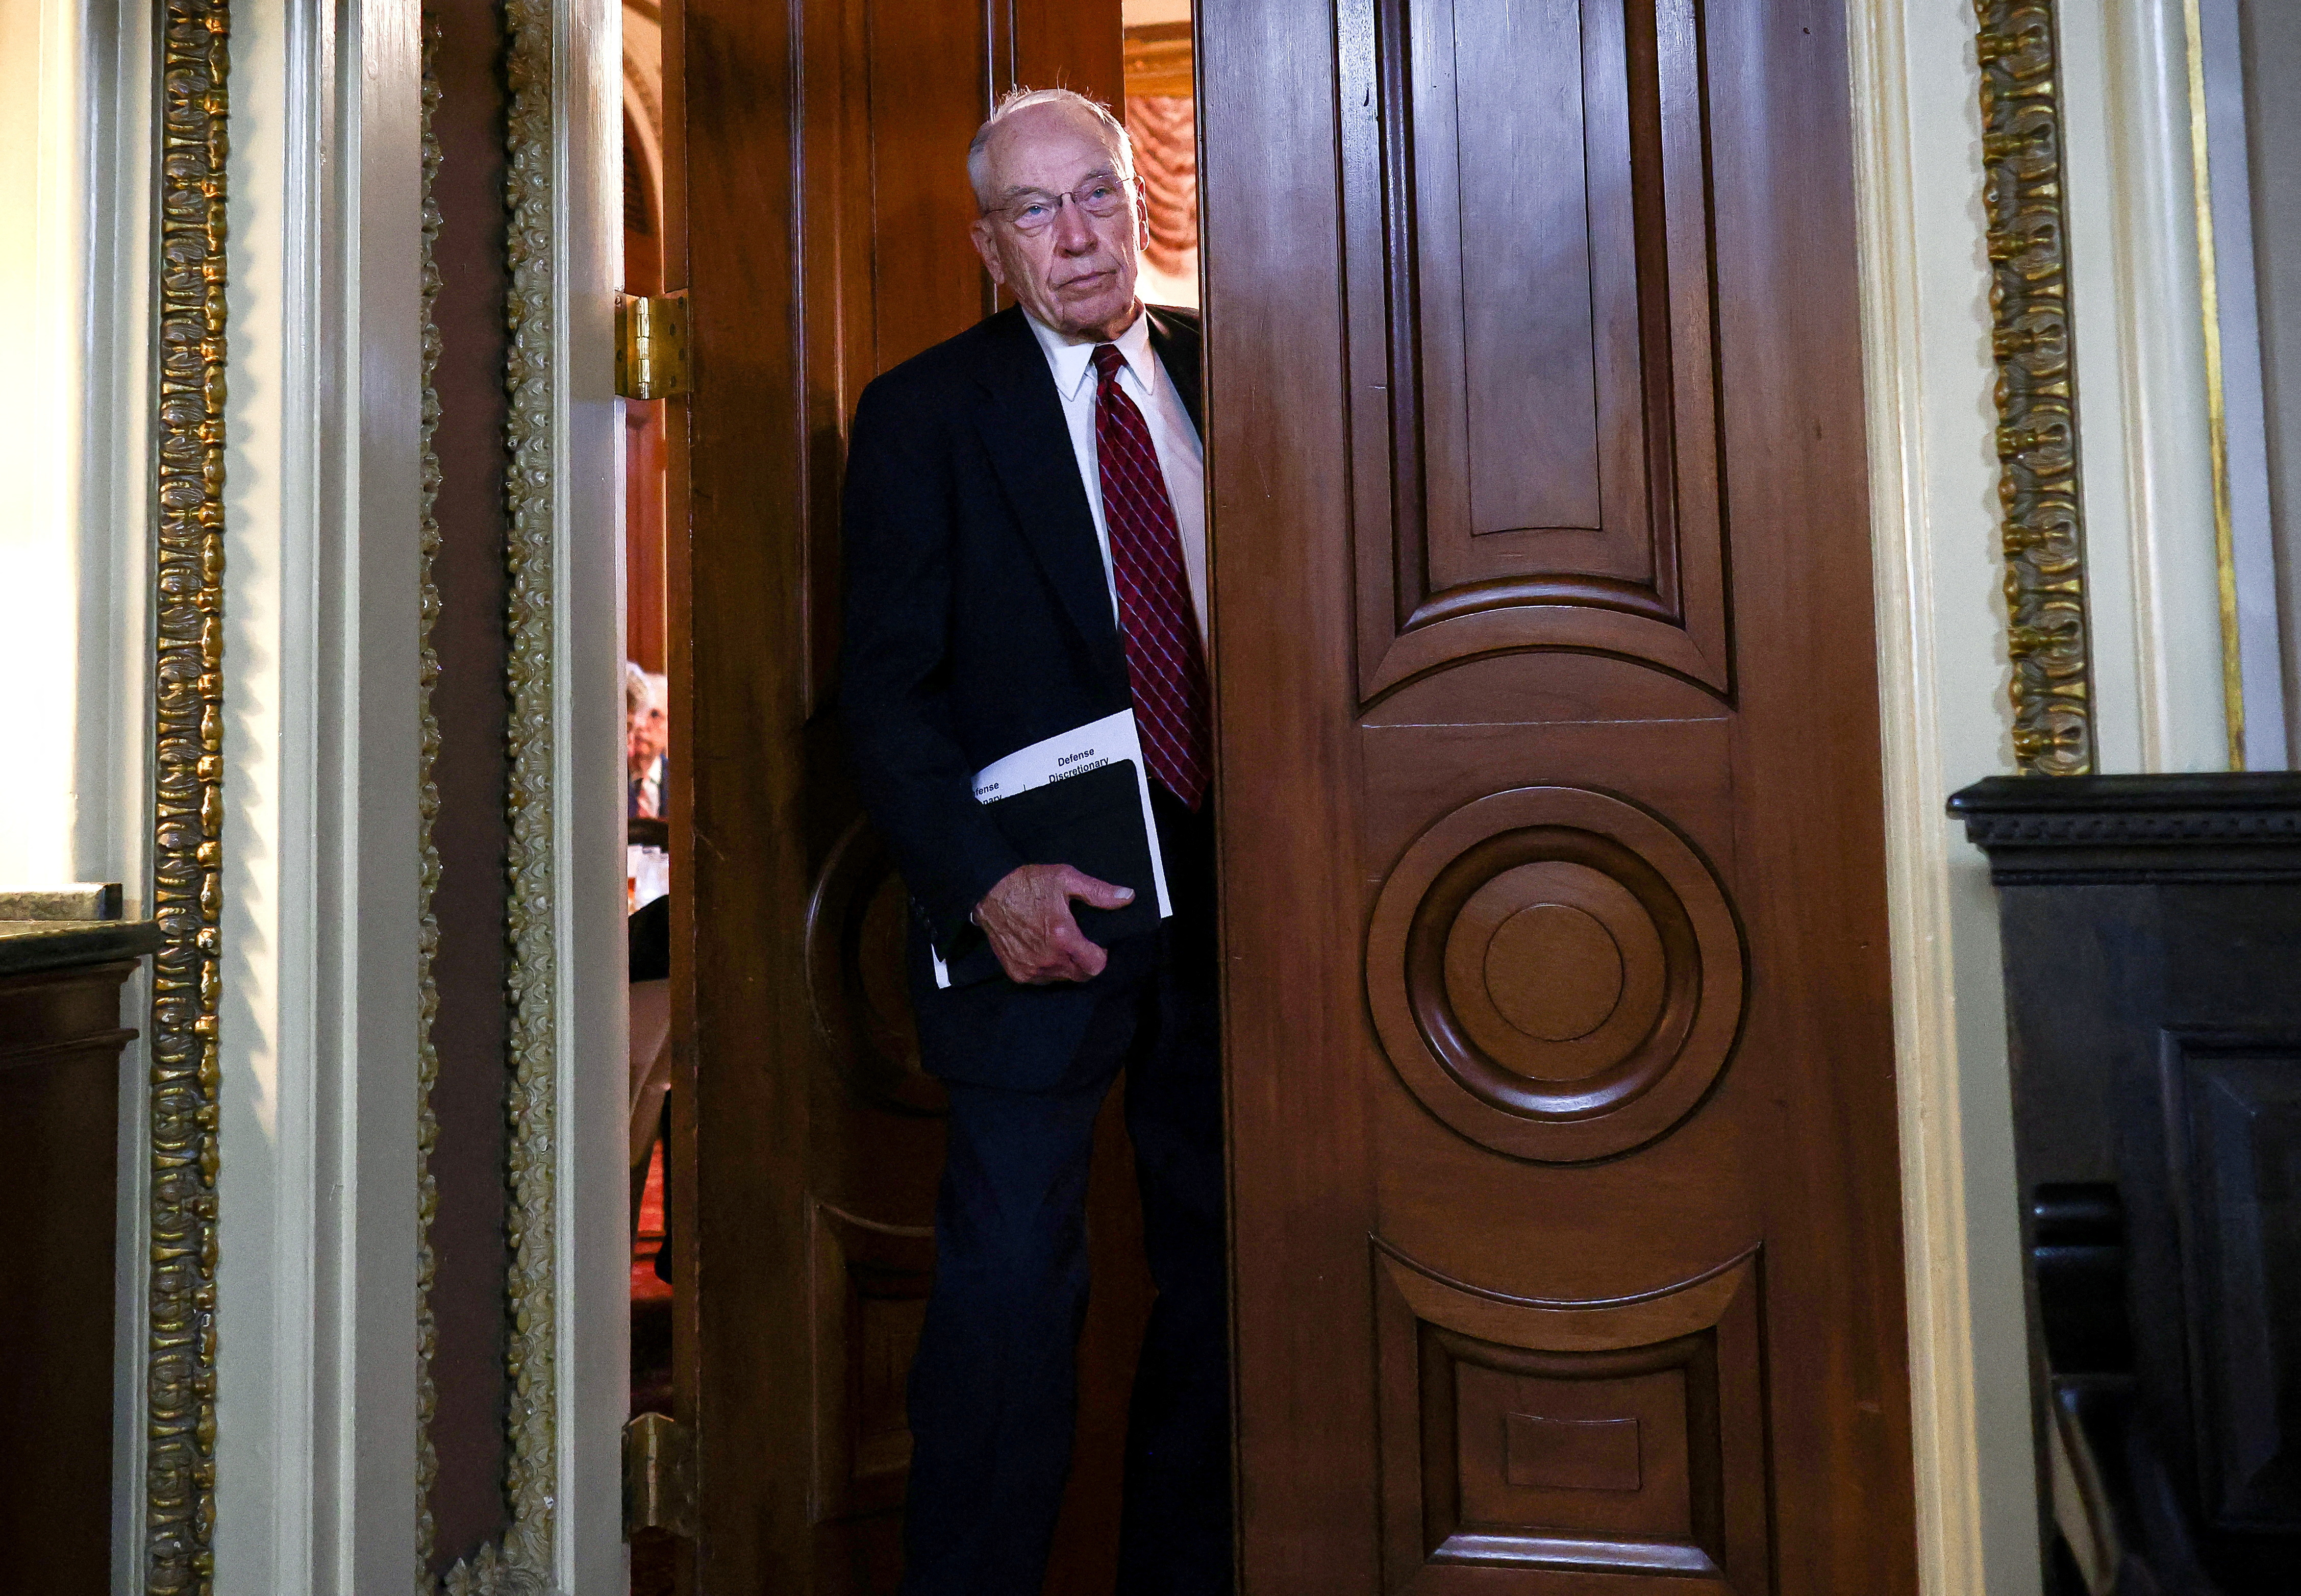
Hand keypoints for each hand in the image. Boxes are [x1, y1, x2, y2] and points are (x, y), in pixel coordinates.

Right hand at [972, 863, 1134, 984]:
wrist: (988, 890)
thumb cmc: (1028, 883)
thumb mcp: (1066, 879)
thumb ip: (1098, 892)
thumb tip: (1128, 897)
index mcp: (1063, 937)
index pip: (1096, 966)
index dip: (1100, 955)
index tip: (1095, 943)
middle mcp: (1047, 959)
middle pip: (1080, 976)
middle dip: (1085, 962)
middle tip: (1078, 942)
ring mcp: (1030, 969)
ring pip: (1061, 979)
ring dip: (1065, 966)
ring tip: (1058, 944)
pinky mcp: (1016, 973)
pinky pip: (1041, 980)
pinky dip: (1046, 969)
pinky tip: (1041, 949)